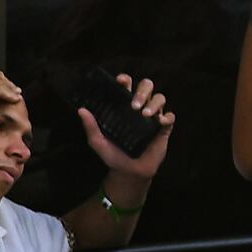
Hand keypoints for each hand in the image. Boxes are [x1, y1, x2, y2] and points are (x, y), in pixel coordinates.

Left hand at [80, 71, 173, 187]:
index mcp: (123, 107)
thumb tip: (82, 110)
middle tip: (134, 104)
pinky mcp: (164, 128)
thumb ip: (91, 127)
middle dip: (142, 91)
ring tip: (145, 115)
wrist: (129, 172)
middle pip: (147, 86)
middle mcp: (139, 108)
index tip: (121, 81)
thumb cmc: (113, 155)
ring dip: (154, 103)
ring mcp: (153, 117)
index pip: (126, 86)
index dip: (125, 80)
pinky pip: (170, 116)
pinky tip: (160, 123)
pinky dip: (167, 117)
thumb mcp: (98, 142)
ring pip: (160, 97)